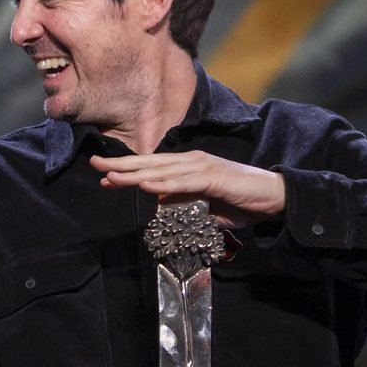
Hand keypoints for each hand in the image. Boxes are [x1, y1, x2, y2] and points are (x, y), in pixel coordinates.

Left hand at [89, 149, 285, 225]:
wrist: (272, 196)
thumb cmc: (239, 201)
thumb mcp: (203, 205)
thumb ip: (182, 203)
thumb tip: (161, 205)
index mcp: (187, 167)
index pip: (151, 167)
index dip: (127, 170)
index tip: (103, 175)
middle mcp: (191, 162)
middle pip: (149, 163)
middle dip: (120, 165)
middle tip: (94, 165)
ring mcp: (201, 167)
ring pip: (160, 171)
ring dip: (135, 174)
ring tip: (111, 177)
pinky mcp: (213, 177)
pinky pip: (182, 182)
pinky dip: (162, 183)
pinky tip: (144, 185)